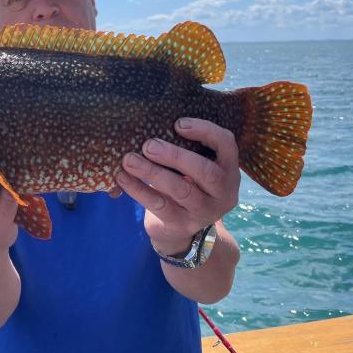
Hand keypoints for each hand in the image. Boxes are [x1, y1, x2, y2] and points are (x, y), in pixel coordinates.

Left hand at [116, 118, 239, 255]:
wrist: (179, 231)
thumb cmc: (184, 184)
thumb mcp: (193, 167)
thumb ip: (186, 149)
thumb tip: (152, 121)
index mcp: (229, 170)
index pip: (226, 144)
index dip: (205, 131)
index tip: (178, 124)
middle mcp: (223, 192)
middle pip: (206, 171)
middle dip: (175, 156)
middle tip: (148, 145)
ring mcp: (204, 212)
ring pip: (181, 189)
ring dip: (152, 172)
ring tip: (129, 160)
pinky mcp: (182, 224)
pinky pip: (159, 205)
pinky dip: (138, 189)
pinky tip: (123, 178)